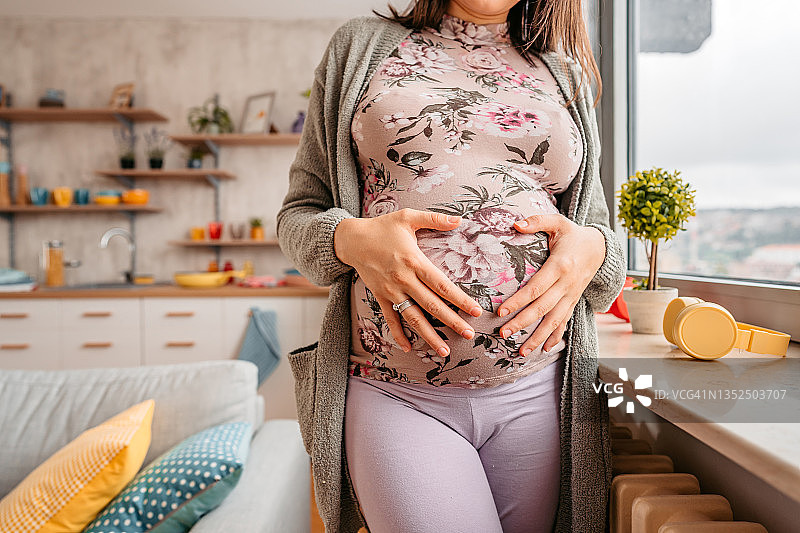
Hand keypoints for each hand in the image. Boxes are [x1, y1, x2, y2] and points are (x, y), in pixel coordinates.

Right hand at [334, 208, 482, 356]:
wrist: (352, 240)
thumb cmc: (382, 227)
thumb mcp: (407, 217)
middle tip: (469, 334)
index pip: (442, 285)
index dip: (460, 300)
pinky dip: (398, 335)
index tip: (474, 311)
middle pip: (432, 305)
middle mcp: (404, 280)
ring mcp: (391, 291)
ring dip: (429, 335)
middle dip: (452, 322)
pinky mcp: (380, 297)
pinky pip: (390, 319)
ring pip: (413, 318)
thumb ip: (434, 219)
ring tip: (444, 350)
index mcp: (414, 261)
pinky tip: (409, 348)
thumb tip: (459, 220)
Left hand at [496, 214, 605, 354]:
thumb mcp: (557, 222)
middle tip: (503, 333)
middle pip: (543, 308)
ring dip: (538, 337)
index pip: (536, 287)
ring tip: (521, 351)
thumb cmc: (573, 234)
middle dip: (523, 322)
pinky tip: (545, 349)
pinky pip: (565, 322)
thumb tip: (515, 224)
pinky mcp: (574, 301)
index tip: (501, 310)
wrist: (600, 247)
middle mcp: (567, 284)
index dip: (519, 300)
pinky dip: (556, 337)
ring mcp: (572, 295)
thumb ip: (536, 221)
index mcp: (560, 266)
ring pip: (554, 320)